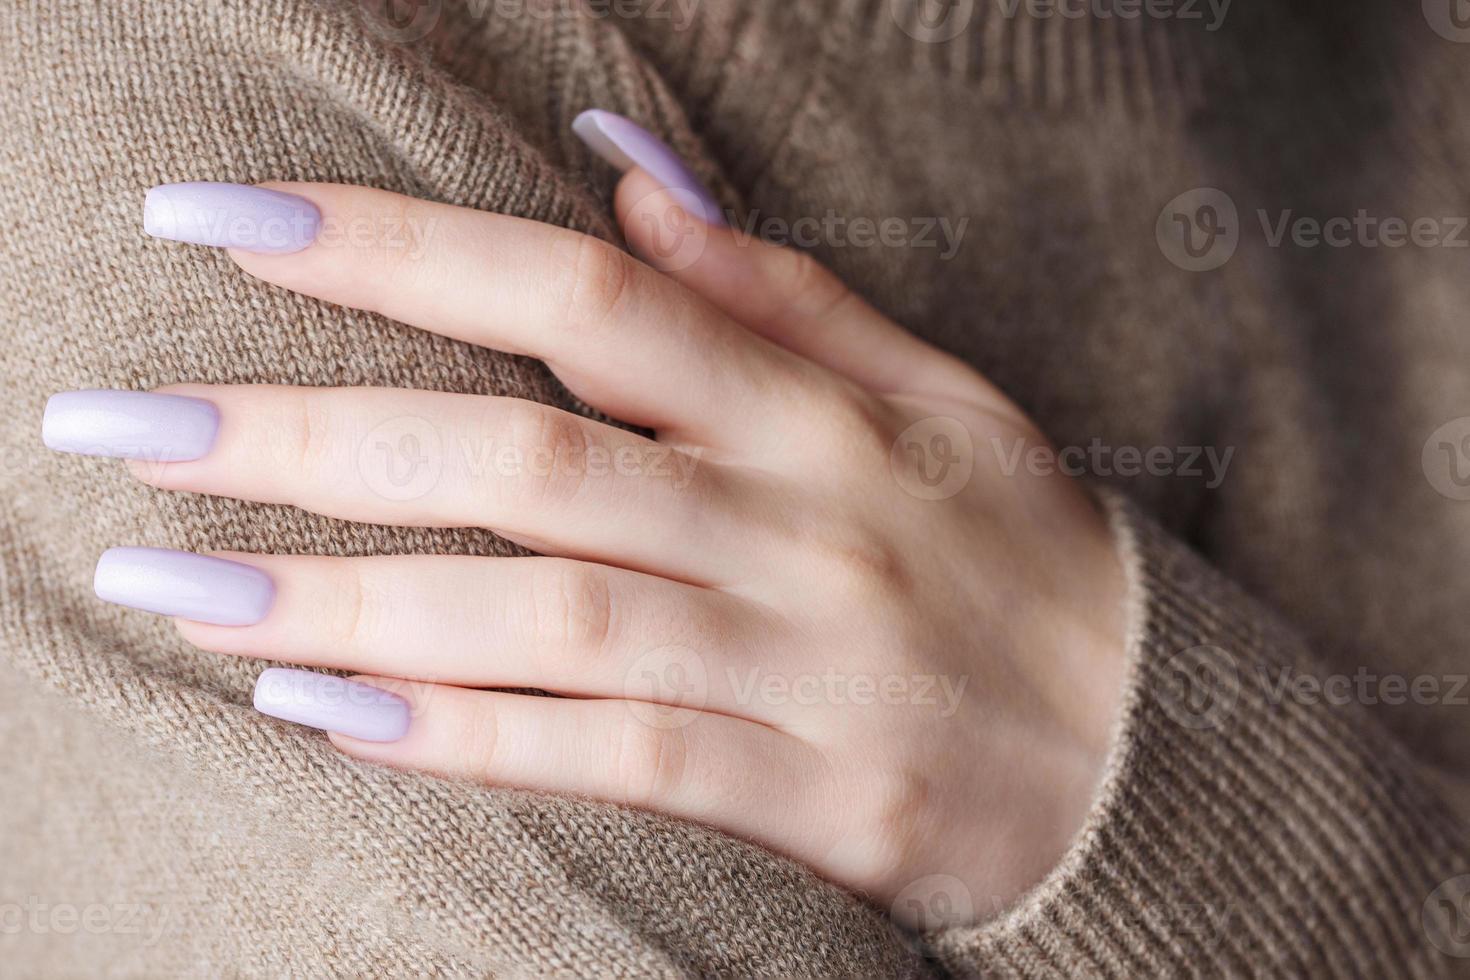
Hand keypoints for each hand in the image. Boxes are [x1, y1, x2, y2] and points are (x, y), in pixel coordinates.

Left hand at [49, 116, 1126, 927]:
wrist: (1154, 752)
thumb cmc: (1019, 555)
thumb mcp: (932, 392)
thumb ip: (771, 288)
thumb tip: (618, 168)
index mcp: (820, 407)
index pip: (584, 294)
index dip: (396, 246)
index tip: (222, 219)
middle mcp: (798, 521)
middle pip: (522, 456)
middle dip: (304, 432)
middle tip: (119, 426)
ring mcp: (801, 664)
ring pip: (542, 615)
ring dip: (340, 602)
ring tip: (165, 588)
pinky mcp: (809, 796)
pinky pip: (610, 760)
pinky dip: (461, 737)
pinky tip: (319, 720)